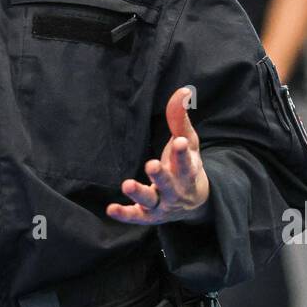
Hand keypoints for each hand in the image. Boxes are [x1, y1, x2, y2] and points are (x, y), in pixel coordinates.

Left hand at [107, 86, 210, 225]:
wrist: (195, 202)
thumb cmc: (187, 165)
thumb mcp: (187, 143)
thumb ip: (180, 119)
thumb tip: (183, 90)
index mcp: (187, 171)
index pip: (186, 163)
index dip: (182, 153)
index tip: (178, 141)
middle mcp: (176, 190)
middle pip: (169, 184)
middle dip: (161, 175)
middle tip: (151, 165)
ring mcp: (162, 204)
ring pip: (151, 201)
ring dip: (139, 193)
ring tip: (127, 184)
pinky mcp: (149, 215)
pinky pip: (137, 216)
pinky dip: (125, 214)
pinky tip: (111, 208)